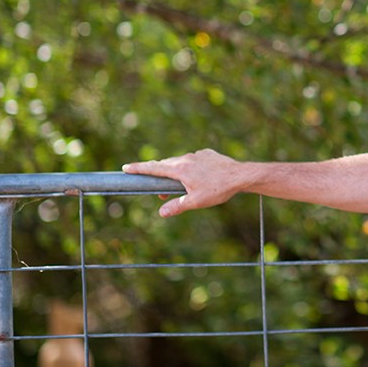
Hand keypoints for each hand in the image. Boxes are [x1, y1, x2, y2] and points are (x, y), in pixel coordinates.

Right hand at [123, 149, 243, 217]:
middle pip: (166, 165)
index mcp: (180, 169)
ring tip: (179, 187)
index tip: (126, 167)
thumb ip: (177, 206)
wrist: (241, 175)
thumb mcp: (196, 202)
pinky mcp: (208, 154)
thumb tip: (162, 212)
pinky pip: (194, 160)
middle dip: (159, 176)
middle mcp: (187, 158)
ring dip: (176, 173)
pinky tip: (198, 178)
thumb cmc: (218, 189)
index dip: (139, 168)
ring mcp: (198, 154)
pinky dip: (190, 168)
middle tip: (159, 192)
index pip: (154, 168)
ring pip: (180, 163)